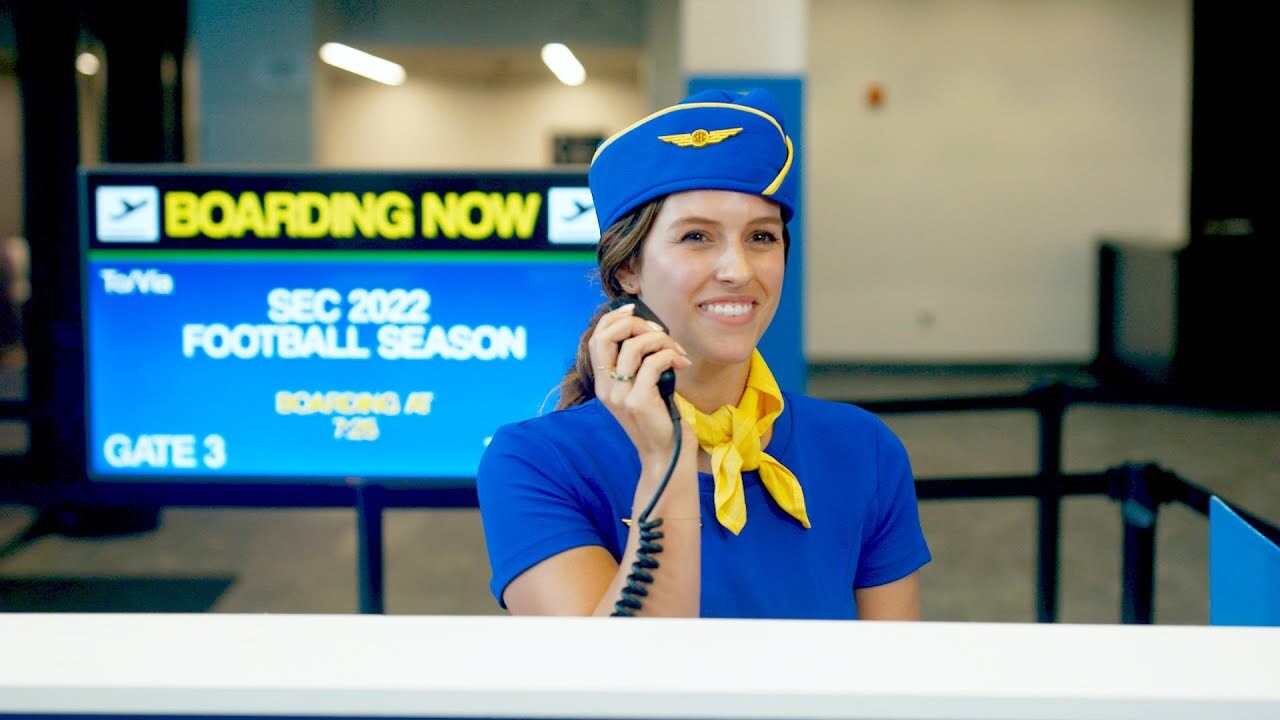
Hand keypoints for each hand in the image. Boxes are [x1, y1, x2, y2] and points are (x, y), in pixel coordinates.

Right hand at [589, 302, 692, 466]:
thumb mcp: (640, 388)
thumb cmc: (658, 418)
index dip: (614, 318)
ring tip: (677, 351)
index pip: (596, 337)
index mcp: (603, 382)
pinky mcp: (638, 401)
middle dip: (635, 323)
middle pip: (606, 335)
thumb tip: (647, 329)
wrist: (666, 454)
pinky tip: (682, 363)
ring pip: (635, 346)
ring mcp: (620, 395)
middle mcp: (606, 388)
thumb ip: (636, 364)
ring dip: (662, 340)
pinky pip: (654, 363)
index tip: (635, 311)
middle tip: (659, 332)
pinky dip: (671, 356)